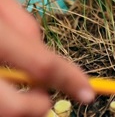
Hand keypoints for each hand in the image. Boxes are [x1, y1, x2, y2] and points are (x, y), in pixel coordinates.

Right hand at [0, 0, 93, 115]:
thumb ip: (21, 24)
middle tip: (42, 98)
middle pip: (8, 107)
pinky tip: (2, 82)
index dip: (69, 80)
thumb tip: (44, 52)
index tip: (88, 93)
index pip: (41, 65)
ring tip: (20, 89)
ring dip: (13, 105)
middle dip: (33, 106)